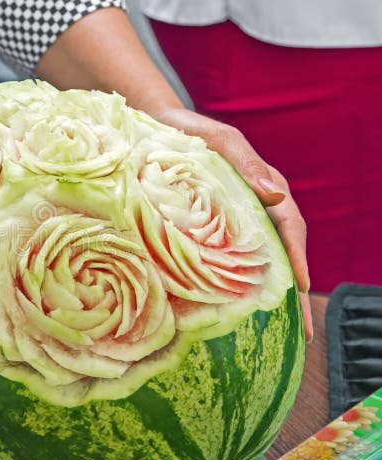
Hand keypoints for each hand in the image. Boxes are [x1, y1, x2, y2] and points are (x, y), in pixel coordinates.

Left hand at [156, 108, 312, 341]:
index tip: (301, 289)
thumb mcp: (219, 141)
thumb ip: (246, 163)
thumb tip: (276, 197)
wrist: (155, 126)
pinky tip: (239, 312)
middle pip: (282, 252)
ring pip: (260, 261)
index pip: (289, 227)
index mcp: (262, 187)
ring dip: (273, 295)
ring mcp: (233, 220)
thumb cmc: (188, 130)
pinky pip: (231, 259)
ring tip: (282, 333)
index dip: (297, 258)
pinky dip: (241, 285)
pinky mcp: (211, 228)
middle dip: (295, 293)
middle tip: (304, 331)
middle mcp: (254, 207)